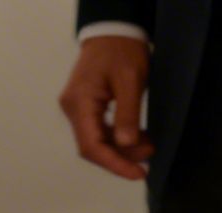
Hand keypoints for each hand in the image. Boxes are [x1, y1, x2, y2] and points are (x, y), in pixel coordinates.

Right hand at [59, 36, 154, 179]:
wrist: (112, 30)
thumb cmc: (122, 50)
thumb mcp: (131, 80)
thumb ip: (127, 114)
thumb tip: (126, 145)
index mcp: (80, 102)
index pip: (92, 145)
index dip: (114, 164)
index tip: (138, 174)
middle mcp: (72, 109)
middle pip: (92, 147)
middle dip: (121, 156)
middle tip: (149, 154)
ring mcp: (76, 108)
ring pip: (96, 141)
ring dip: (121, 148)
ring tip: (148, 145)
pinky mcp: (84, 107)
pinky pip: (98, 131)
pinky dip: (117, 138)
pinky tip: (136, 137)